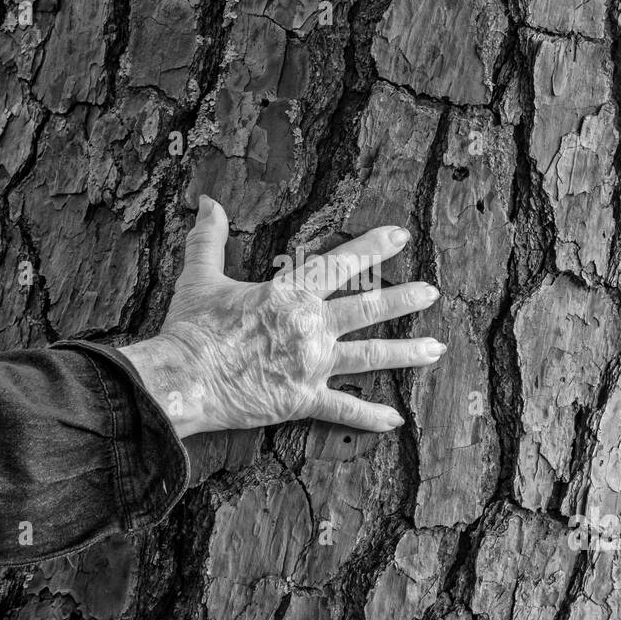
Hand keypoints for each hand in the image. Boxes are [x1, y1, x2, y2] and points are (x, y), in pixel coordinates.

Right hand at [120, 196, 444, 438]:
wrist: (183, 379)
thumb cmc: (191, 329)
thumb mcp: (200, 276)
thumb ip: (210, 237)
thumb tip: (206, 201)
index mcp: (289, 293)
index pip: (340, 264)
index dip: (373, 248)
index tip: (401, 235)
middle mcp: (310, 326)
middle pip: (368, 308)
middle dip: (404, 299)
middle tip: (432, 292)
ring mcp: (311, 364)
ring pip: (370, 355)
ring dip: (406, 351)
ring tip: (436, 348)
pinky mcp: (303, 399)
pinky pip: (344, 409)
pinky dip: (371, 416)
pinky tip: (396, 419)